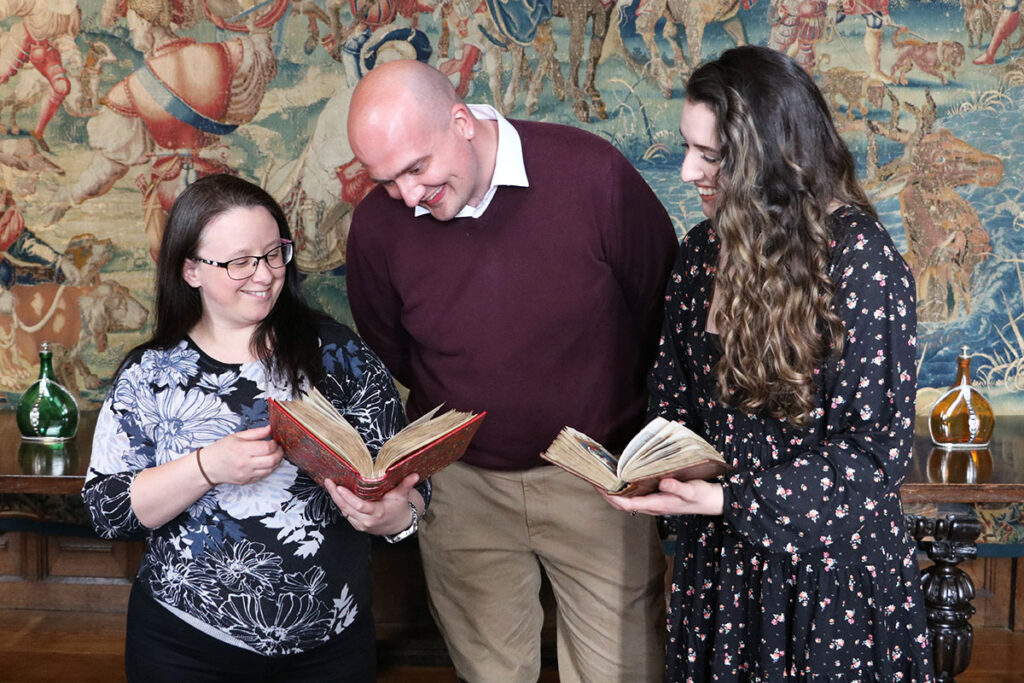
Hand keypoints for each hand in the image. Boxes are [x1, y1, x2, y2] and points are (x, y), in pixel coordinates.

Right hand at [199, 425, 283, 484]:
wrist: (209, 466)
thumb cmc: (222, 449)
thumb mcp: (237, 436)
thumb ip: (256, 432)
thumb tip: (270, 428)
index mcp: (242, 449)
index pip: (267, 448)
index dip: (275, 444)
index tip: (274, 441)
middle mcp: (245, 463)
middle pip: (272, 460)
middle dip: (279, 453)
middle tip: (278, 448)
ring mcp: (247, 474)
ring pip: (271, 469)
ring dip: (277, 462)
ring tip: (274, 455)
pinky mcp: (247, 481)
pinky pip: (264, 476)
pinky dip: (269, 469)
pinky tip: (267, 463)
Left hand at [324, 473, 420, 535]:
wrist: (398, 525)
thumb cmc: (399, 508)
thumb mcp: (402, 496)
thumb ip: (406, 485)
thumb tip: (415, 475)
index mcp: (378, 513)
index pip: (360, 506)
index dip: (348, 497)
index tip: (339, 487)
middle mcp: (367, 521)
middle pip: (347, 508)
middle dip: (336, 495)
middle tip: (328, 482)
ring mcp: (361, 524)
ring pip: (344, 511)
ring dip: (336, 499)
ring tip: (329, 485)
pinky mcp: (357, 525)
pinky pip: (346, 513)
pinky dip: (341, 504)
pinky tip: (336, 493)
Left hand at [600, 478, 724, 516]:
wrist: (712, 501)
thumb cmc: (701, 496)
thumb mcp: (691, 490)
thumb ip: (677, 487)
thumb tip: (663, 482)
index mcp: (656, 505)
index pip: (627, 504)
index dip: (611, 497)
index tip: (599, 488)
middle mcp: (652, 505)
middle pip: (623, 503)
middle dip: (607, 494)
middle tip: (594, 481)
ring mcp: (654, 502)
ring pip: (628, 500)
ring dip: (614, 491)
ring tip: (603, 479)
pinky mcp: (657, 497)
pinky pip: (636, 495)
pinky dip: (625, 488)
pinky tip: (622, 478)